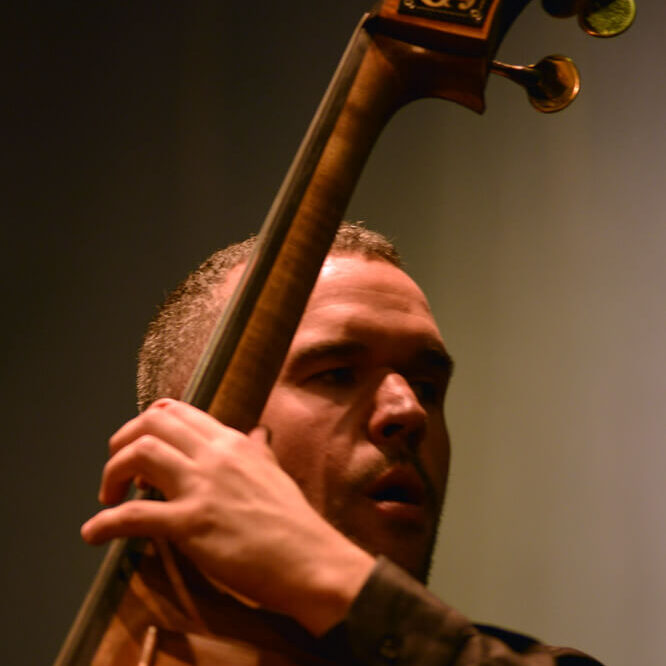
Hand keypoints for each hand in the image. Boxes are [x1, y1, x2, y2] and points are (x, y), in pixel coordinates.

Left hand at [81, 399, 373, 634]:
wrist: (310, 558)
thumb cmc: (294, 520)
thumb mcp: (275, 471)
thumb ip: (259, 449)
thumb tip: (259, 432)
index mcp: (232, 441)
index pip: (176, 411)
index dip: (145, 425)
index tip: (139, 449)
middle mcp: (215, 454)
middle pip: (151, 424)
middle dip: (121, 443)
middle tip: (117, 473)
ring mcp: (203, 486)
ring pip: (139, 454)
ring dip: (111, 474)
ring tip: (109, 499)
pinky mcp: (192, 523)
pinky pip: (134, 516)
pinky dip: (104, 524)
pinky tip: (94, 534)